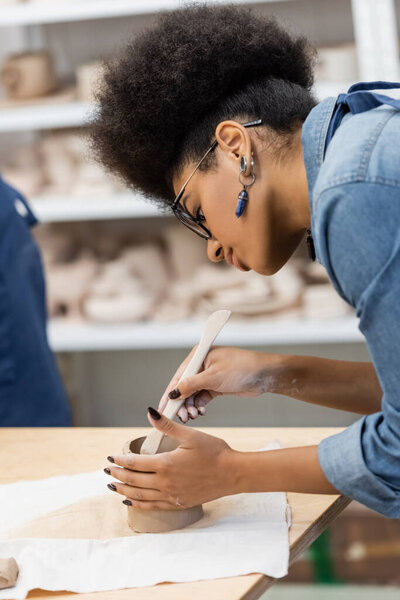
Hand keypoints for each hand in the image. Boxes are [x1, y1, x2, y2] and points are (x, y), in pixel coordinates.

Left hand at [105, 408, 240, 509]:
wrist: (232, 473)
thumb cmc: (214, 452)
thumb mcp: (190, 435)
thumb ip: (167, 426)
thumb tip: (149, 412)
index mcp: (165, 464)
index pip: (134, 463)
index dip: (119, 460)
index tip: (110, 457)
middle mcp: (165, 483)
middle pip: (132, 480)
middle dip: (117, 475)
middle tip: (107, 471)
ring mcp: (171, 496)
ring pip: (139, 495)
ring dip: (123, 491)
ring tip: (112, 486)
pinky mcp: (178, 503)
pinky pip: (152, 506)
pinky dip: (137, 504)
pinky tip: (130, 501)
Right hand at [158, 346, 284, 421]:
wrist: (265, 374)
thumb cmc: (241, 368)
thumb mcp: (214, 377)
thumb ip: (191, 385)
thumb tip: (172, 393)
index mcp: (198, 356)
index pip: (178, 376)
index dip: (169, 393)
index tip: (163, 408)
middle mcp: (201, 365)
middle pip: (184, 386)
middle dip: (181, 403)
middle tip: (182, 417)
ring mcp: (209, 376)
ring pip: (192, 394)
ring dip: (191, 406)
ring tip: (193, 416)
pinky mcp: (216, 386)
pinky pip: (202, 397)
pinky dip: (200, 405)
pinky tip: (201, 412)